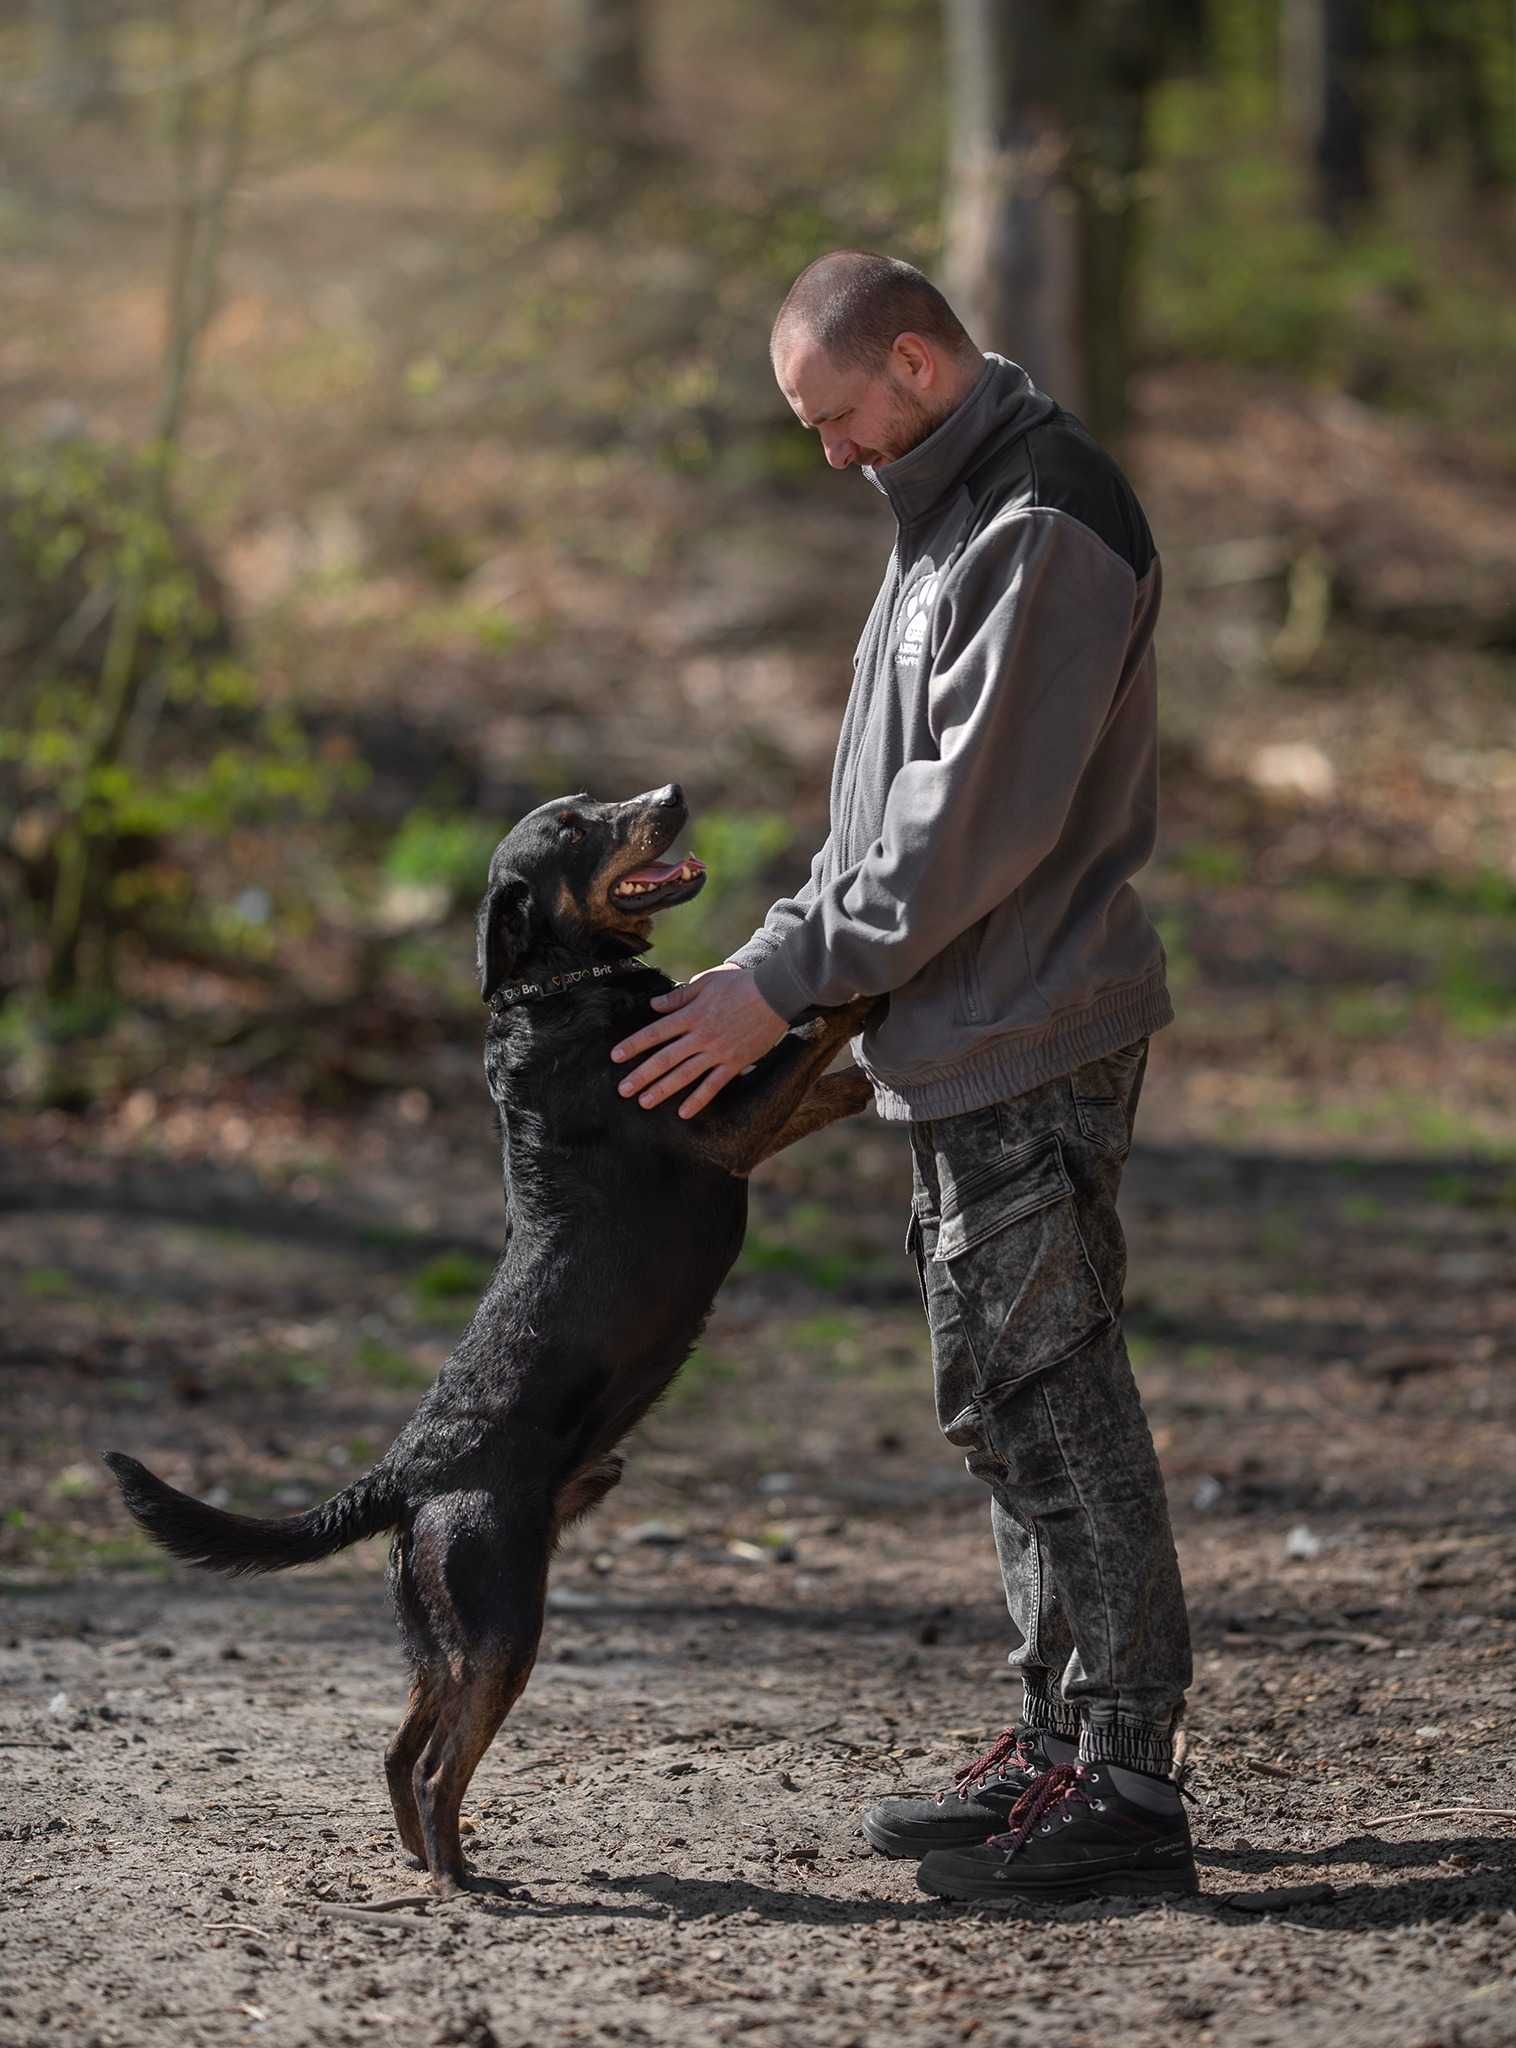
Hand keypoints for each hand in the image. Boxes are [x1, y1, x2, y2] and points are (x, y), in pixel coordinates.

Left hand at [609, 963, 788, 1116]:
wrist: (775, 993)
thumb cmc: (740, 984)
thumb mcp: (706, 982)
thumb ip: (679, 996)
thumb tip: (654, 1006)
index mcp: (691, 1015)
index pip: (655, 1032)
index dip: (634, 1045)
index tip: (615, 1056)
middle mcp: (700, 1036)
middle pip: (665, 1058)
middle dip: (642, 1075)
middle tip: (623, 1090)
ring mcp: (717, 1052)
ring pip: (685, 1075)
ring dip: (663, 1090)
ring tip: (644, 1102)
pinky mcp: (734, 1063)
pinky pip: (713, 1085)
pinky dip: (698, 1099)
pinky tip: (684, 1113)